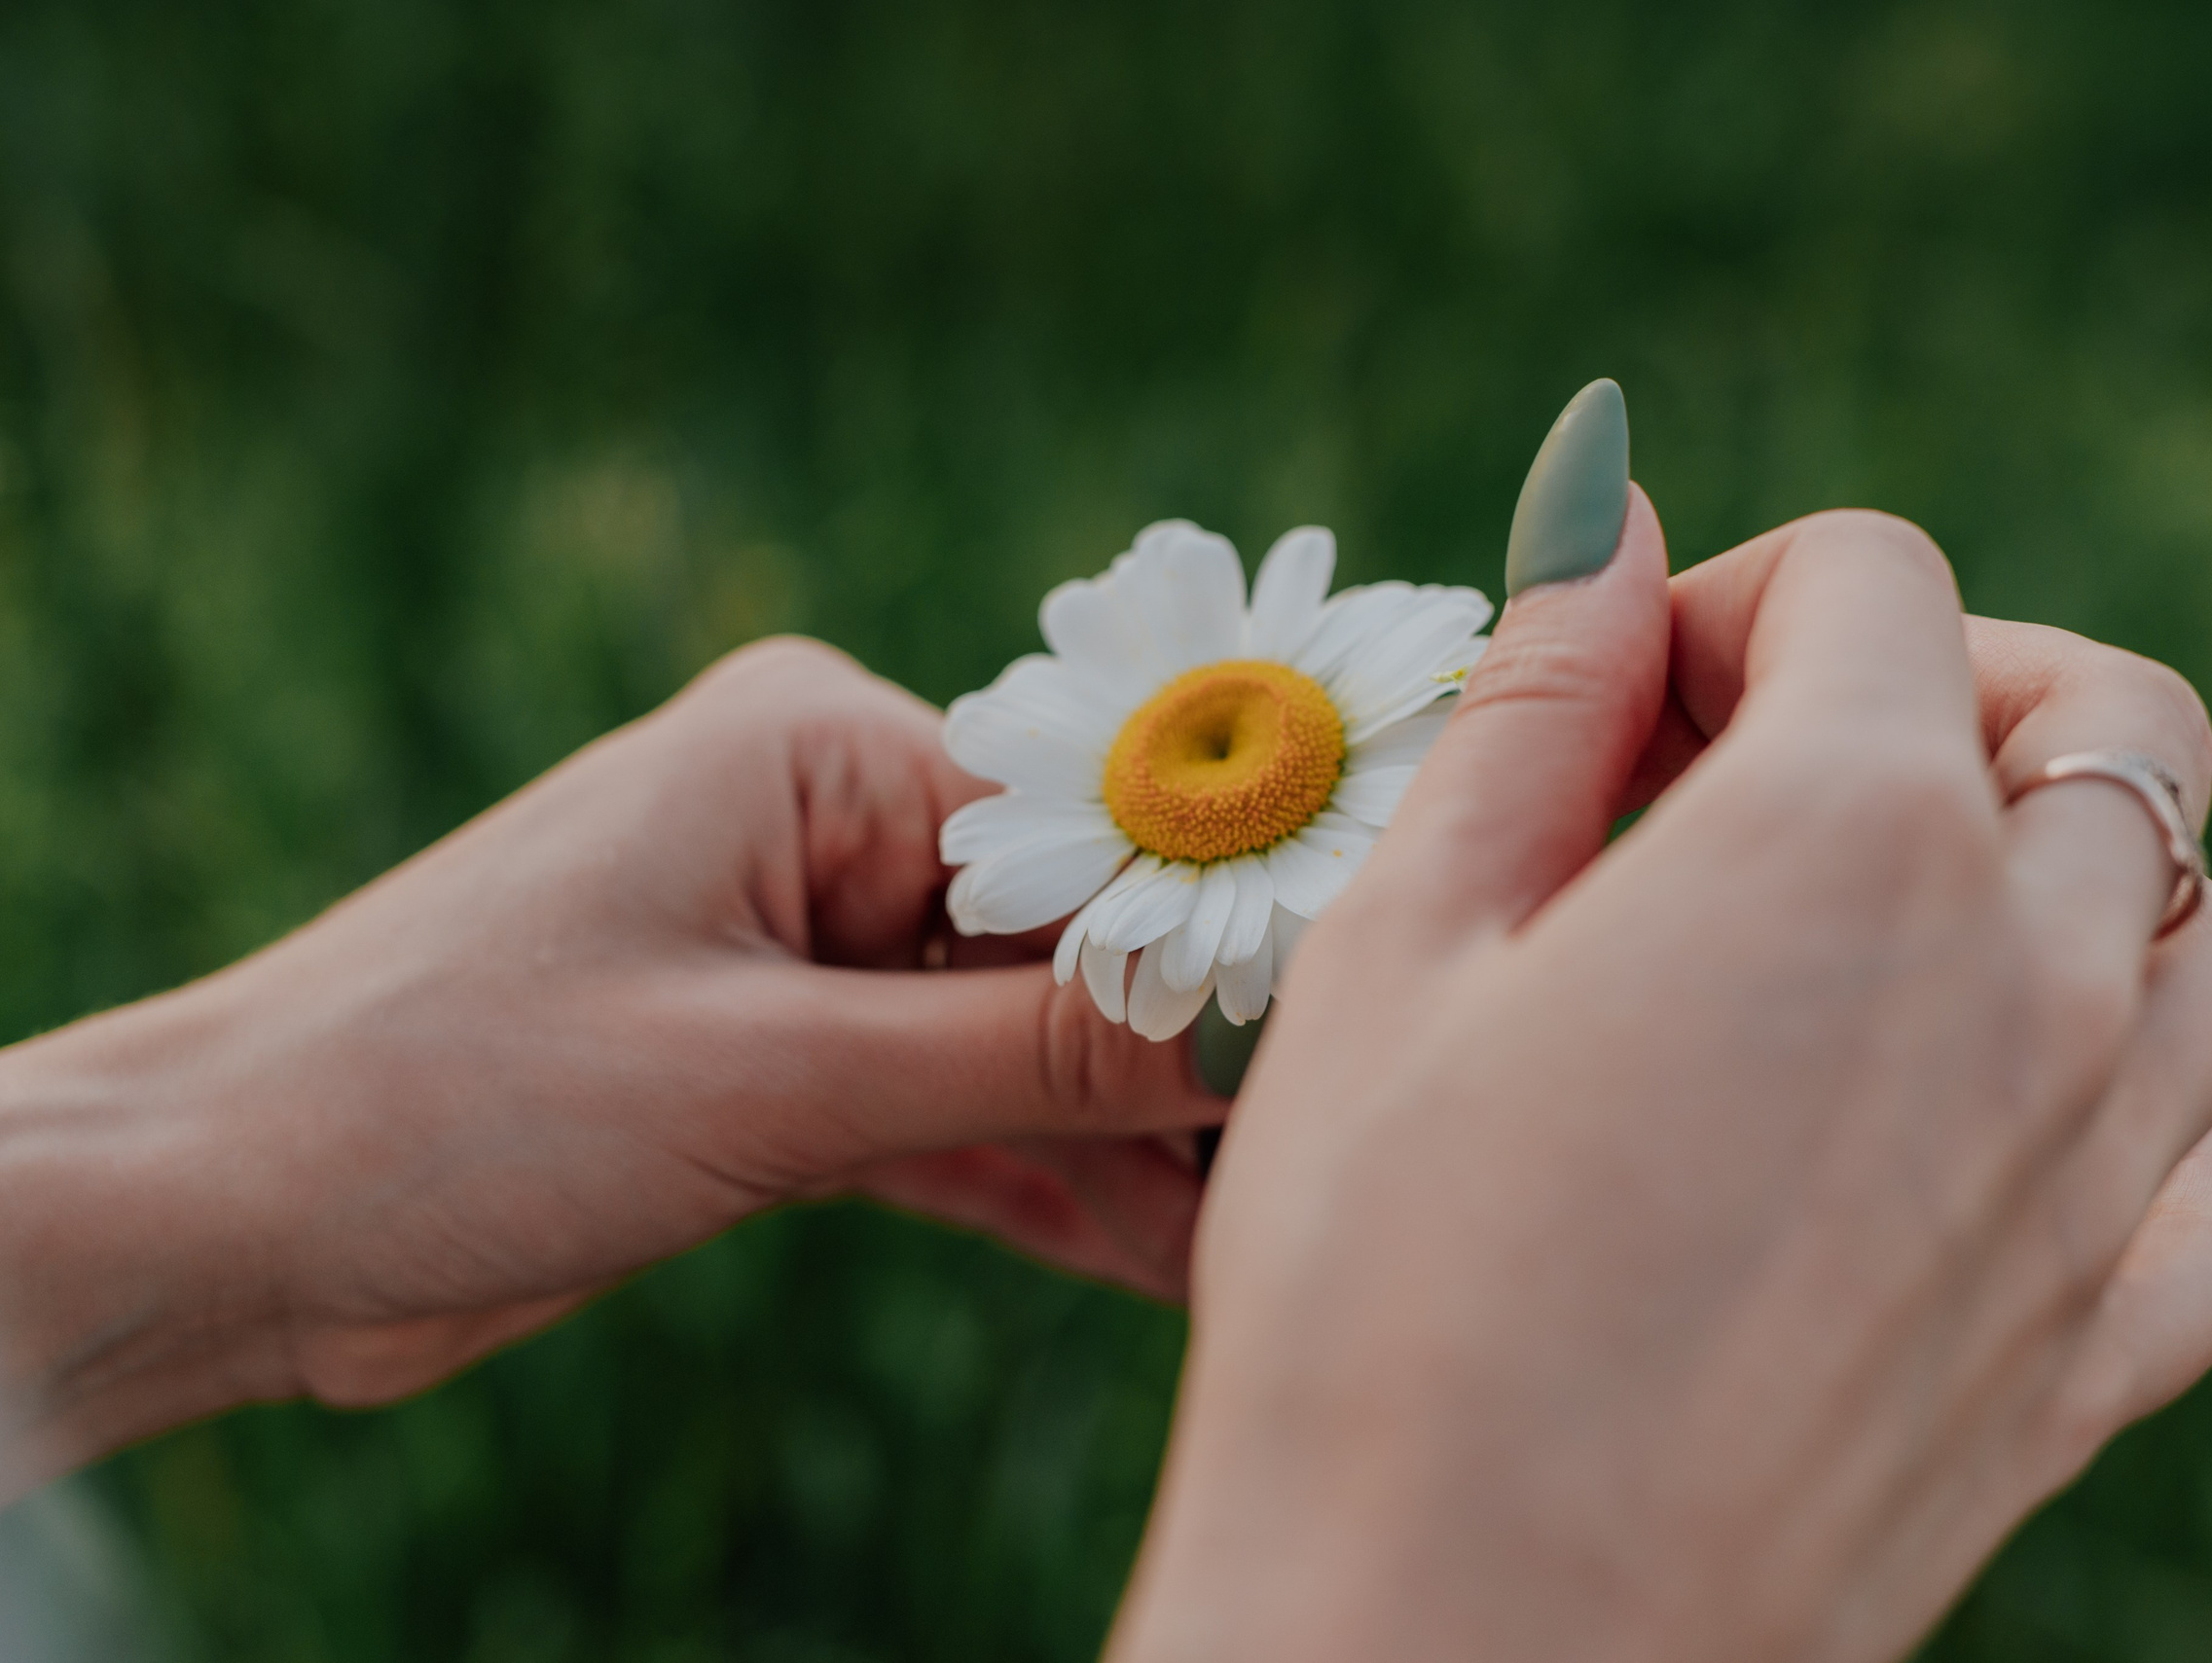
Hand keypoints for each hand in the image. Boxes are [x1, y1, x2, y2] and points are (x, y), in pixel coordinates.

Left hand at [0, 638, 1219, 1496]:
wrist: (233, 1216)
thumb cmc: (457, 1095)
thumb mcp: (774, 1080)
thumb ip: (1020, 1055)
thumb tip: (1240, 1031)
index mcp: (815, 748)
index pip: (1077, 839)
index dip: (1203, 950)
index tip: (1326, 1048)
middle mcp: (819, 824)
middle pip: (1057, 946)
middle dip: (1165, 1070)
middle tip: (1301, 1173)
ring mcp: (799, 944)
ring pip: (1008, 1044)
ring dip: (1110, 1151)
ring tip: (1241, 1249)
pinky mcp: (775, 1059)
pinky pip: (940, 1111)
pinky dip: (1025, 1182)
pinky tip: (1143, 1254)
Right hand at [1112, 498, 2211, 1661]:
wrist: (1448, 1648)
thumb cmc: (1376, 1289)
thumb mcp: (1405, 945)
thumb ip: (1533, 698)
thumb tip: (1603, 505)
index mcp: (1849, 839)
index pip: (1874, 579)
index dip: (1723, 603)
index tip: (1612, 709)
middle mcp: (2037, 979)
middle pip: (2101, 714)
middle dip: (1938, 686)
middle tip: (1752, 781)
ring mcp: (2103, 1177)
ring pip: (2204, 927)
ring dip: (2064, 875)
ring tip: (1867, 947)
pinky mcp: (2104, 1357)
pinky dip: (2130, 1111)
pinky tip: (1973, 1139)